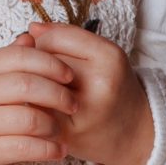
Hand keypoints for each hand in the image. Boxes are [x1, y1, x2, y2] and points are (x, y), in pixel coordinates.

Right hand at [0, 38, 76, 164]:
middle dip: (58, 93)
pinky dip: (46, 149)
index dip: (50, 63)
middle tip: (73, 102)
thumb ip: (4, 59)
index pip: (20, 57)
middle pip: (27, 85)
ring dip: (53, 124)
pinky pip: (22, 149)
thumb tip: (32, 38)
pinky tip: (58, 150)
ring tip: (62, 128)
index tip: (69, 74)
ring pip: (28, 118)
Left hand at [28, 22, 154, 164]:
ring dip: (34, 83)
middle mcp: (98, 87)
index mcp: (108, 59)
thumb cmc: (113, 86)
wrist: (134, 133)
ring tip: (50, 87)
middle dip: (39, 63)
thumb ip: (66, 36)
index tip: (49, 47)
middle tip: (53, 71)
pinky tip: (48, 105)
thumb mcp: (101, 52)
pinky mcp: (65, 136)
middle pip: (42, 62)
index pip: (53, 39)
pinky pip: (34, 110)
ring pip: (35, 86)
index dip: (43, 40)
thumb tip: (31, 28)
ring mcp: (81, 115)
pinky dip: (35, 104)